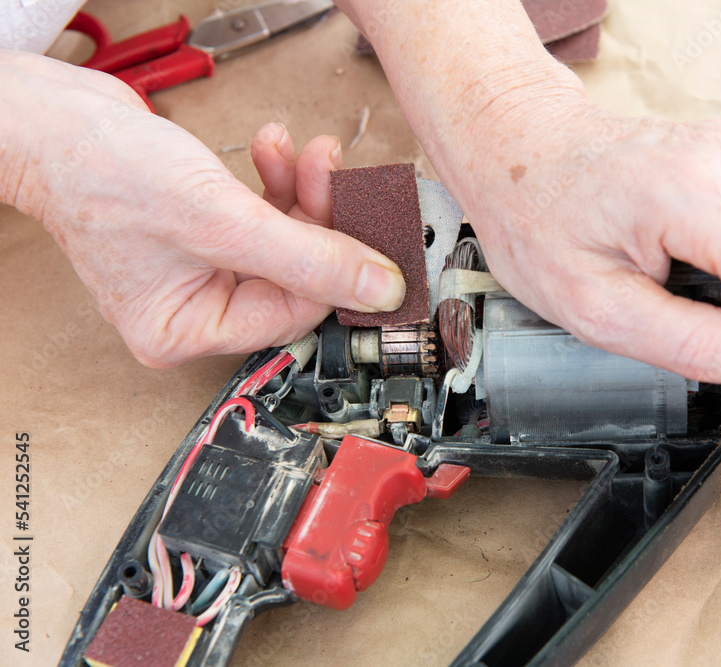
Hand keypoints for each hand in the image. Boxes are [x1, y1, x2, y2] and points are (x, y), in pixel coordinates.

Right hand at [1, 51, 404, 367]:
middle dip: (319, 219)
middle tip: (331, 173)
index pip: (292, 314)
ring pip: (285, 240)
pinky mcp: (207, 229)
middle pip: (294, 276)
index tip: (370, 235)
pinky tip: (274, 147)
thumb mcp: (222, 221)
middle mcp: (196, 307)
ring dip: (303, 192)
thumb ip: (310, 258)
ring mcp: (201, 267)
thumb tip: (380, 289)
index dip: (335, 273)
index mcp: (188, 330)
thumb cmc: (100, 173)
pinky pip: (264, 215)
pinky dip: (277, 180)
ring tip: (306, 152)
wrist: (54, 118)